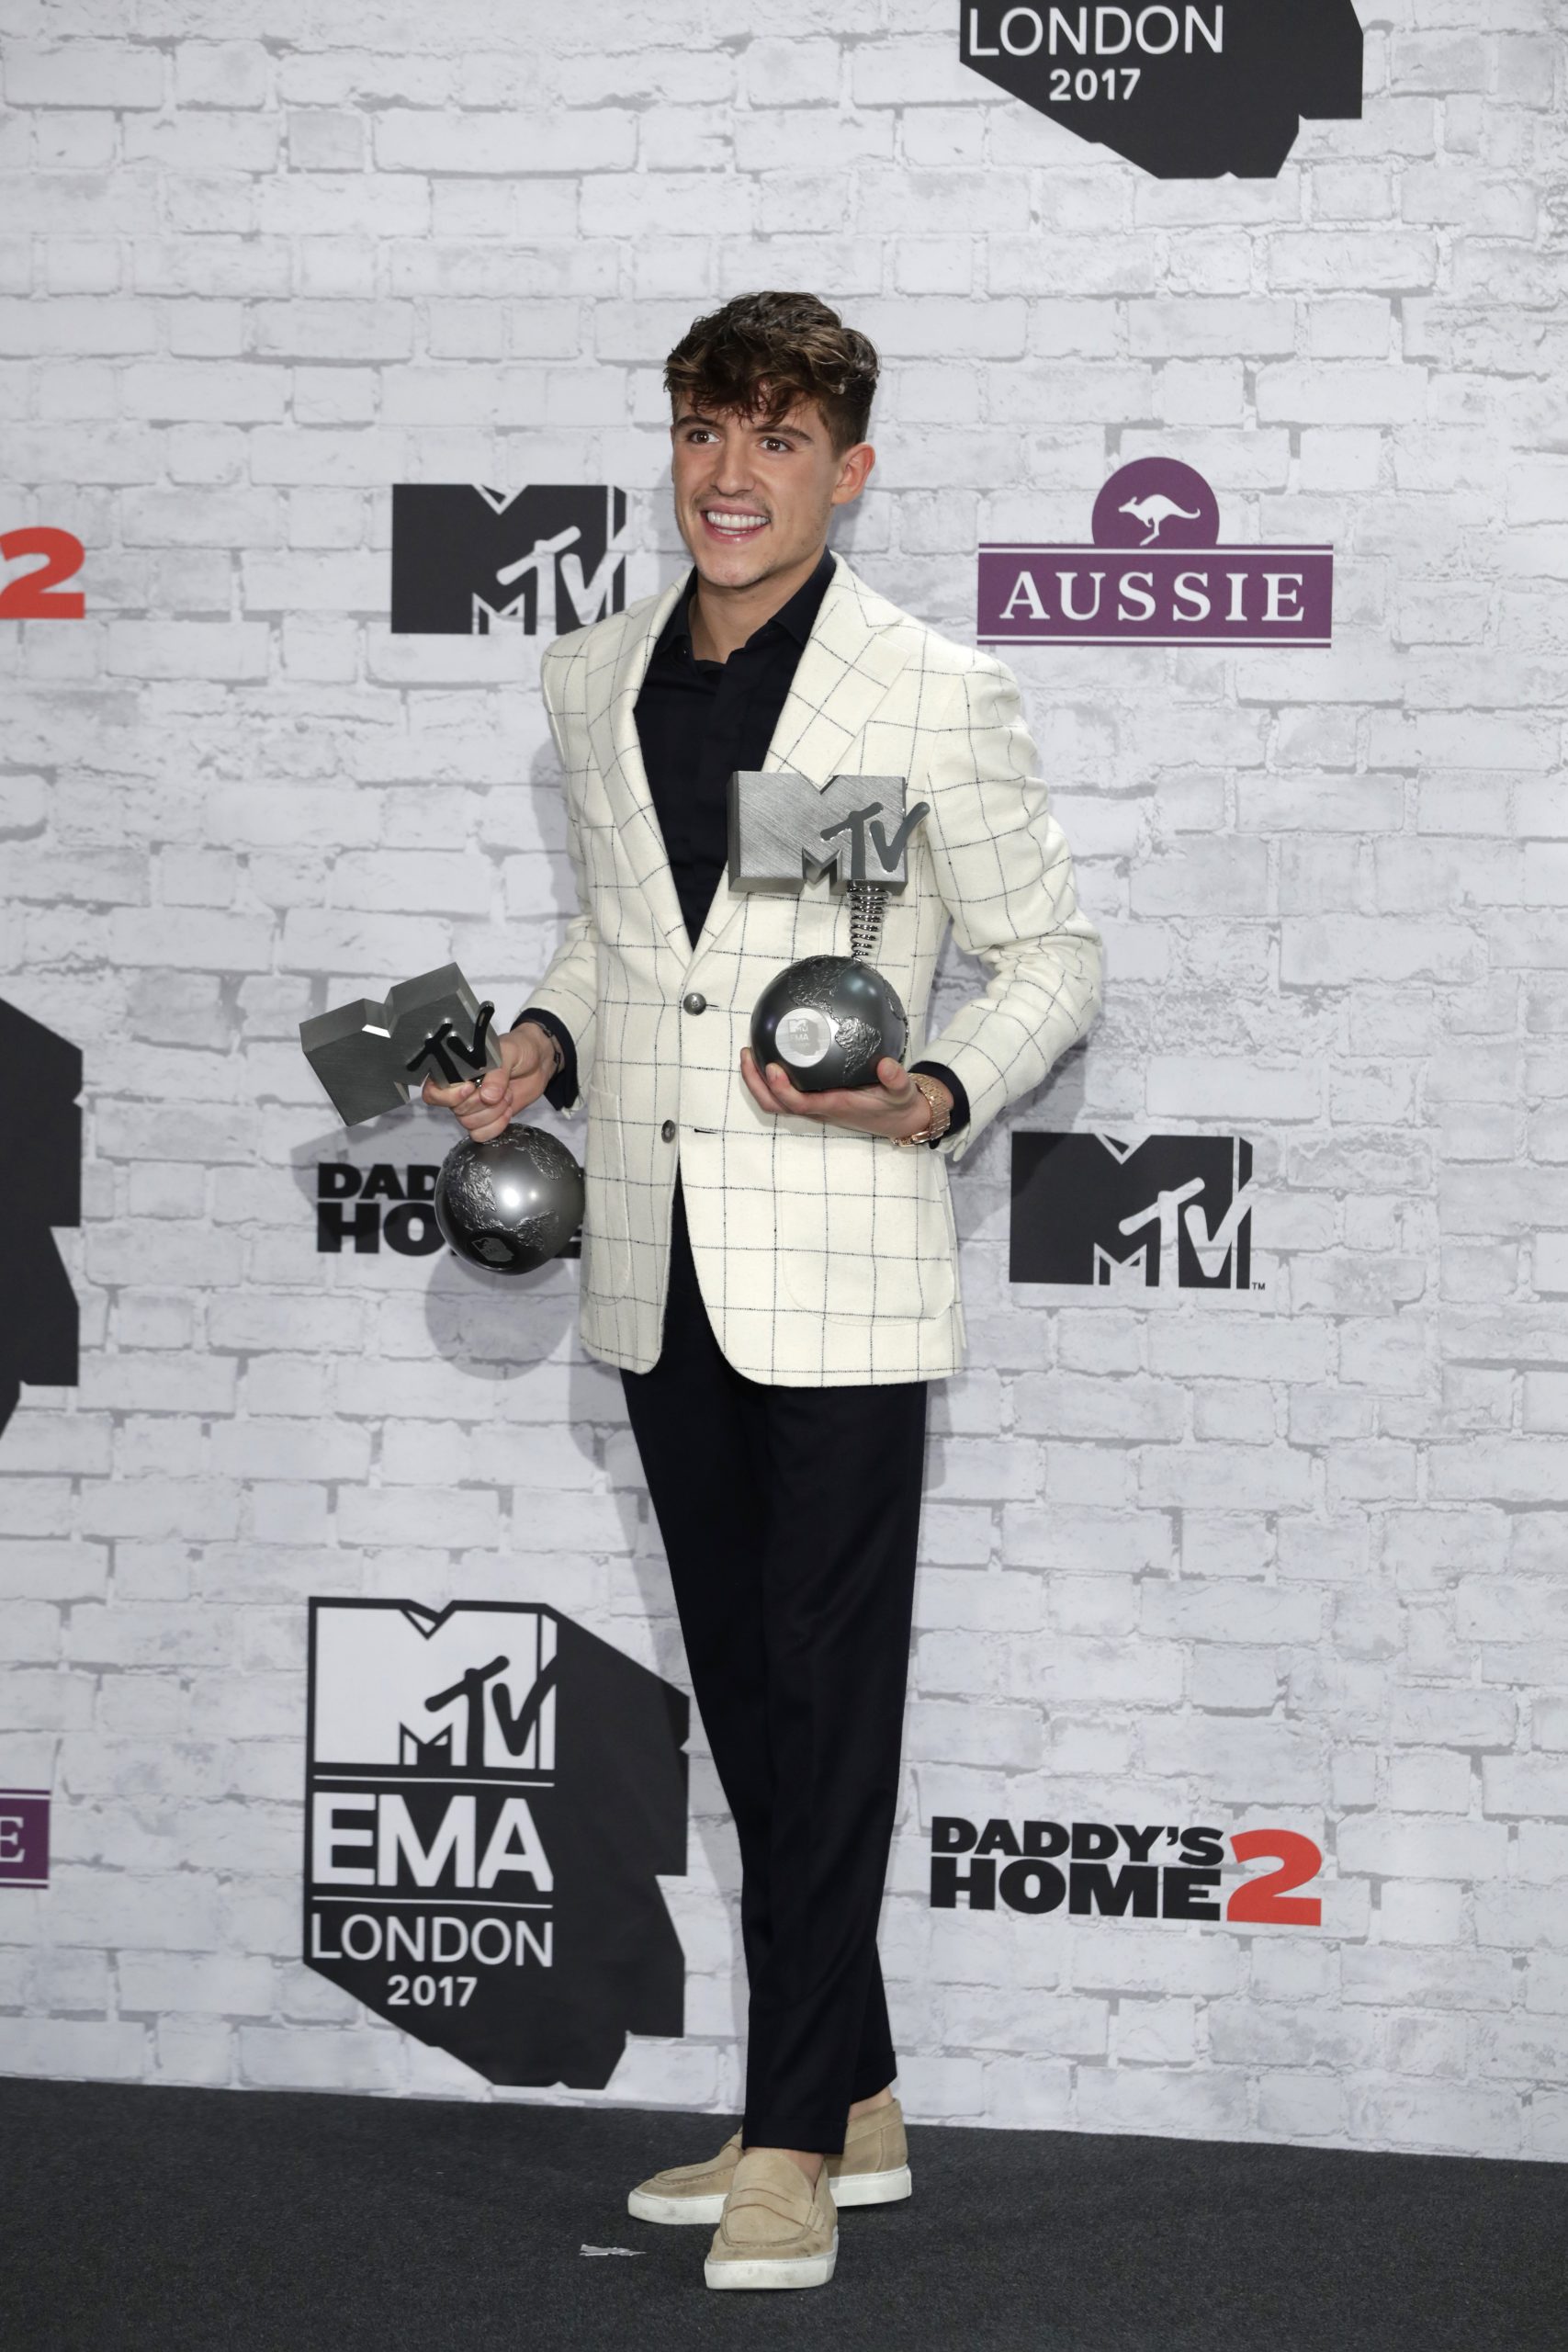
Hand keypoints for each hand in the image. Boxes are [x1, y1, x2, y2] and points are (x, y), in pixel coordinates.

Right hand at [422, 1021, 557, 1143]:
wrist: (538, 1062)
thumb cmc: (519, 1049)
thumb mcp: (509, 1052)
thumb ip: (497, 1073)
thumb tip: (488, 1096)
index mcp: (456, 1070)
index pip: (433, 1091)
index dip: (448, 1096)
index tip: (470, 1088)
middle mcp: (459, 1090)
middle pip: (456, 1110)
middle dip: (483, 1102)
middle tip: (502, 1088)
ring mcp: (472, 1106)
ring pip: (469, 1124)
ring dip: (493, 1113)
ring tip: (507, 1095)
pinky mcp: (486, 1118)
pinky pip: (480, 1135)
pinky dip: (496, 1127)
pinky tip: (507, 1111)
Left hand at [739, 1046, 949, 1141]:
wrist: (898, 1120)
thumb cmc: (896, 1105)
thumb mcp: (901, 1092)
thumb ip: (896, 1079)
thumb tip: (887, 1064)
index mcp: (833, 1106)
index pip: (798, 1103)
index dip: (780, 1089)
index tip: (771, 1067)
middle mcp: (817, 1109)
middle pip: (774, 1105)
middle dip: (755, 1084)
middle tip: (747, 1053)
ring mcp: (813, 1106)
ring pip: (775, 1101)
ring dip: (757, 1081)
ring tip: (750, 1052)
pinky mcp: (815, 1100)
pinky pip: (785, 1092)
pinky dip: (771, 1078)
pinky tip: (773, 1051)